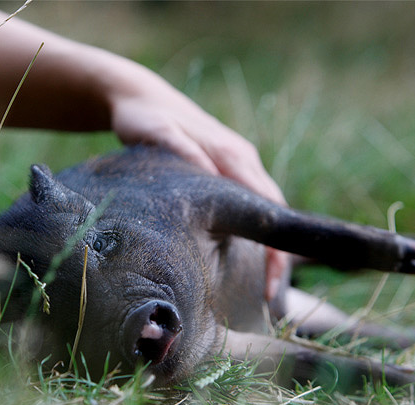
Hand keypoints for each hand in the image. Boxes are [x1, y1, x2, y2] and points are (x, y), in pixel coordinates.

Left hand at [109, 81, 289, 299]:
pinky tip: (241, 255)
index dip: (274, 245)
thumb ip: (183, 153)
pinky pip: (247, 202)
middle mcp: (242, 159)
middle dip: (276, 253)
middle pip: (273, 210)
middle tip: (268, 296)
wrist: (138, 97)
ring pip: (263, 208)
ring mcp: (236, 163)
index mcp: (232, 154)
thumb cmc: (145, 118)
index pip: (267, 205)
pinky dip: (251, 230)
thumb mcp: (158, 134)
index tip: (272, 280)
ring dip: (266, 244)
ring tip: (260, 285)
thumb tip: (208, 178)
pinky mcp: (224, 168)